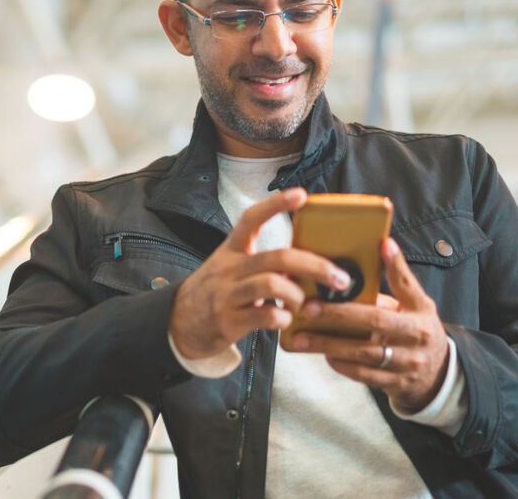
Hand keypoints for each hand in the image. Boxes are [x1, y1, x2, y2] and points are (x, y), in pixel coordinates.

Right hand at [169, 188, 353, 359]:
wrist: (178, 323)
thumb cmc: (216, 292)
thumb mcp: (230, 267)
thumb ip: (263, 263)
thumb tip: (308, 265)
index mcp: (232, 250)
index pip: (252, 218)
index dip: (276, 204)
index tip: (301, 195)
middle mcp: (229, 268)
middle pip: (278, 257)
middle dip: (316, 266)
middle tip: (340, 278)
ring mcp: (227, 294)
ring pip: (273, 285)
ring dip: (298, 296)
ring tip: (301, 304)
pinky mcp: (229, 321)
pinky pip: (266, 316)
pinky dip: (284, 319)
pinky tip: (283, 320)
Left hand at [286, 238, 449, 411]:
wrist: (437, 374)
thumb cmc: (416, 331)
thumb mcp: (415, 307)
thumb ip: (396, 286)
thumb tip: (373, 252)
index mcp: (421, 311)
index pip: (408, 285)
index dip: (396, 265)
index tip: (383, 245)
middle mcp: (417, 336)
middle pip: (376, 321)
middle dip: (339, 314)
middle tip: (308, 308)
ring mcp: (407, 362)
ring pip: (364, 352)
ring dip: (330, 344)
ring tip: (302, 338)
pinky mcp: (395, 383)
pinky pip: (363, 374)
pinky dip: (340, 364)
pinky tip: (322, 354)